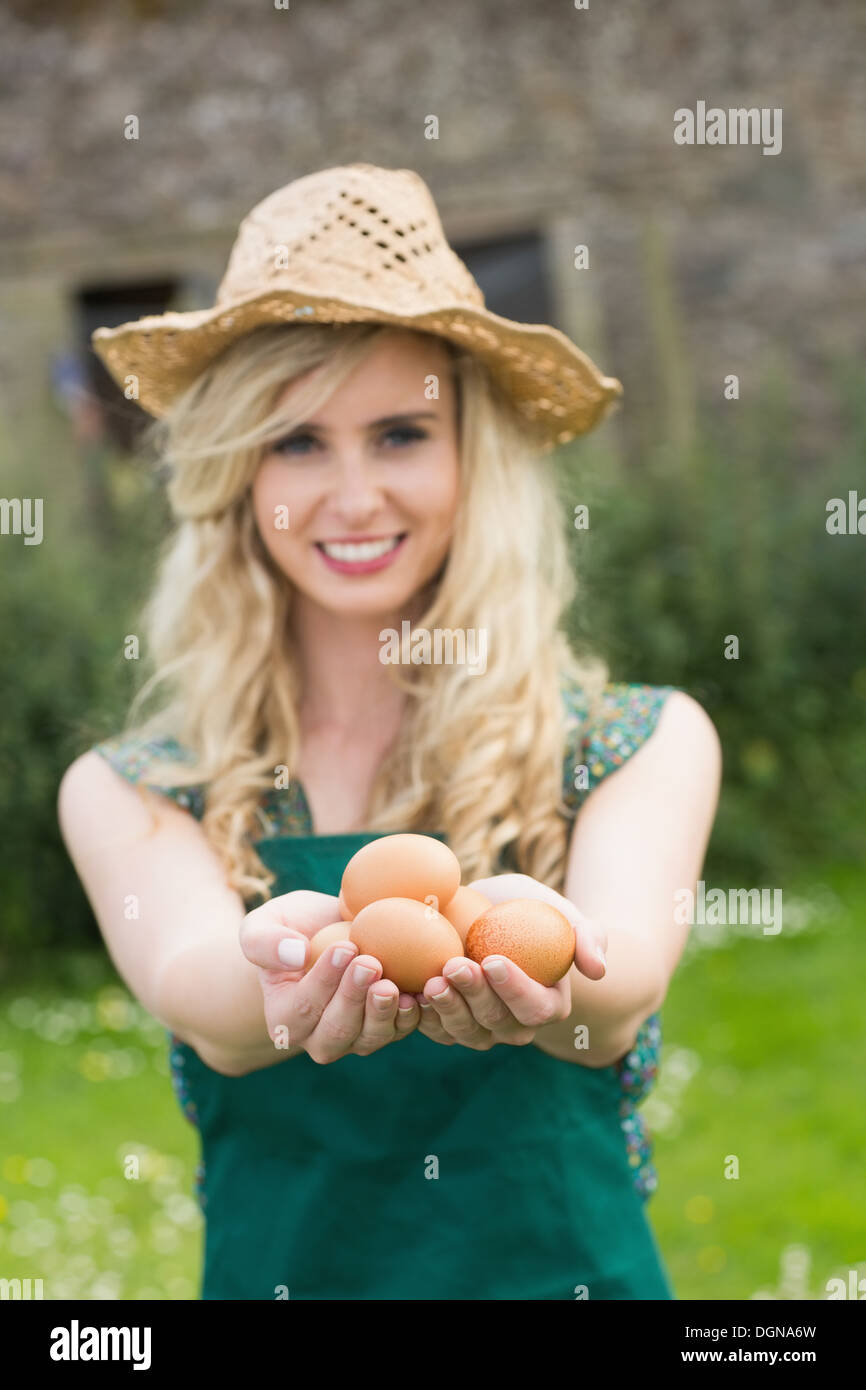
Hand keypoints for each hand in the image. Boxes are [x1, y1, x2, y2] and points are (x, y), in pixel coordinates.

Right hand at [239, 891, 420, 1063]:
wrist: (325, 934)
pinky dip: (411, 1015)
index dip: (325, 980)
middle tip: (371, 964)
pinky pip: (399, 1031)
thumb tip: (296, 955)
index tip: (345, 947)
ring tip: (393, 984)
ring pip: (369, 1038)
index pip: (303, 1007)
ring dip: (383, 1013)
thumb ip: (264, 941)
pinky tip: (420, 991)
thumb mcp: (262, 925)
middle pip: (337, 1031)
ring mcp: (354, 1039)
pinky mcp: (385, 1030)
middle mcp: (317, 1038)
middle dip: (354, 999)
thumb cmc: (289, 928)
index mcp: (284, 1018)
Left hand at [414, 872, 606, 1050]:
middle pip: (496, 1023)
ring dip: (447, 1009)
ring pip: (464, 1032)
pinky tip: (410, 991)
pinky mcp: (447, 1024)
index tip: (494, 960)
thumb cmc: (531, 909)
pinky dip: (421, 1015)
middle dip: (474, 997)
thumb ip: (588, 937)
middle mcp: (515, 1026)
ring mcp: (480, 1029)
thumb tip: (598, 970)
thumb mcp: (562, 912)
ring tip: (432, 979)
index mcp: (548, 1005)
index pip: (536, 1008)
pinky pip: (434, 1029)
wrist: (489, 912)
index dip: (515, 990)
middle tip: (455, 965)